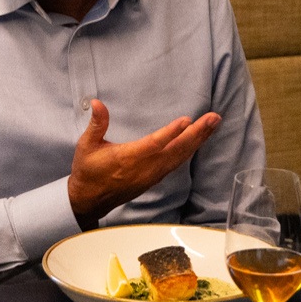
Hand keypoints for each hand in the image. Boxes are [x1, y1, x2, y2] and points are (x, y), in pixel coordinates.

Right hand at [67, 100, 220, 228]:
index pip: (154, 144)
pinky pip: (176, 163)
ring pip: (180, 156)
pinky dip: (190, 150)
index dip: (171, 133)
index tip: (187, 120)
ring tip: (213, 124)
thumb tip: (97, 102)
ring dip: (198, 140)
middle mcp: (144, 168)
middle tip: (214, 118)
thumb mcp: (86, 145)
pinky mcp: (154, 179)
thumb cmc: (88, 170)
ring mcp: (151, 175)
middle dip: (197, 133)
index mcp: (128, 158)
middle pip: (176, 150)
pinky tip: (199, 140)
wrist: (89, 199)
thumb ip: (96, 124)